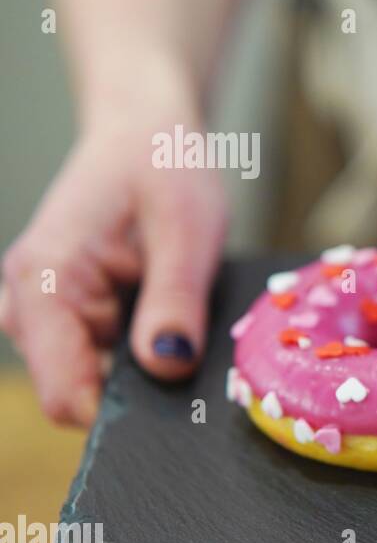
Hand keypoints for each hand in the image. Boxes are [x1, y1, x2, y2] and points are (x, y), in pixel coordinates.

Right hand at [0, 99, 226, 425]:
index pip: (66, 395)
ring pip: (89, 378)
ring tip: (173, 311)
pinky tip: (158, 311)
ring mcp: (35, 310)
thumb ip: (175, 302)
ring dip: (137, 363)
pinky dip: (133, 348)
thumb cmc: (163, 167)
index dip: (124, 411)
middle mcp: (23, 303)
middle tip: (186, 339)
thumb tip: (167, 367)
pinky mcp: (58, 313)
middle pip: (78, 392)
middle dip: (137, 384)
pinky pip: (94, 357)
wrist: (144, 131)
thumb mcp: (188, 231)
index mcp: (44, 282)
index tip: (178, 398)